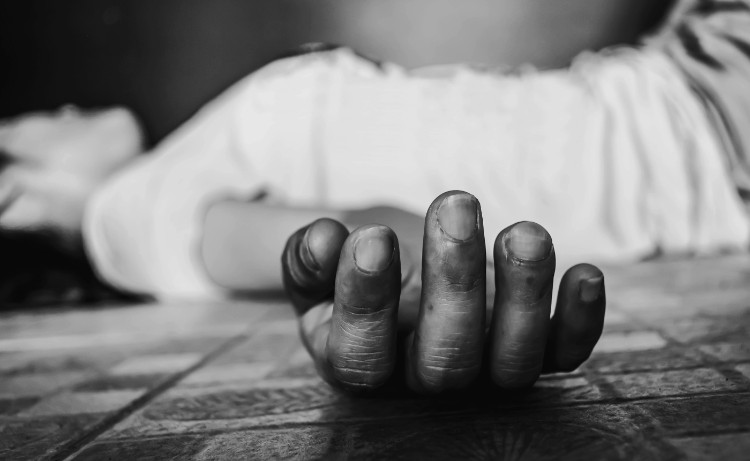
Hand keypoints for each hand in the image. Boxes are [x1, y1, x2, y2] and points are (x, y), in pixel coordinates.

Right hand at [282, 191, 604, 393]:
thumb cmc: (355, 274)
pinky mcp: (531, 352)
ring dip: (523, 294)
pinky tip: (585, 272)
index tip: (370, 237)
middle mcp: (424, 380)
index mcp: (359, 365)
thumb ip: (308, 259)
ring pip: (513, 360)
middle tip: (454, 205)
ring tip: (522, 233)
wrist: (401, 282)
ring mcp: (484, 372)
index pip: (361, 354)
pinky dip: (582, 319)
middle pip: (446, 359)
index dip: (366, 300)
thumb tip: (323, 240)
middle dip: (453, 280)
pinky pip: (564, 352)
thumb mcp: (316, 268)